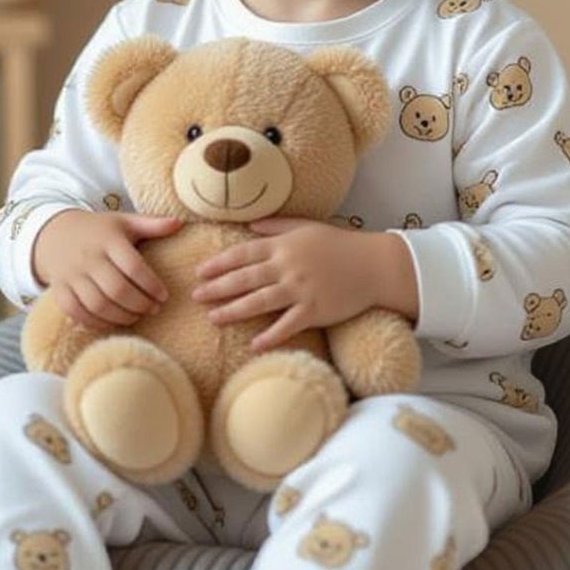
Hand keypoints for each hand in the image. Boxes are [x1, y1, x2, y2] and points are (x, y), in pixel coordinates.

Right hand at [31, 209, 183, 330]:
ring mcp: (71, 275)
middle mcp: (88, 257)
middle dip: (140, 304)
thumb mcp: (123, 222)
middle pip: (117, 289)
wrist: (54, 233)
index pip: (133, 266)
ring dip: (122, 316)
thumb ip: (151, 224)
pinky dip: (97, 322)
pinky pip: (78, 312)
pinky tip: (114, 322)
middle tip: (154, 309)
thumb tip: (180, 223)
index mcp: (108, 239)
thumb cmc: (99, 230)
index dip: (151, 285)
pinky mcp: (59, 290)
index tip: (164, 296)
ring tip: (137, 316)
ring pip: (98, 305)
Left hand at [192, 218, 416, 353]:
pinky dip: (270, 336)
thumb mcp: (307, 227)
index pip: (243, 254)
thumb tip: (249, 224)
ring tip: (213, 319)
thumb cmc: (341, 244)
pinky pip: (287, 326)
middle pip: (244, 279)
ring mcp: (301, 290)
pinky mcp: (315, 310)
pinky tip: (253, 345)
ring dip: (233, 311)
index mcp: (284, 246)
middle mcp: (288, 267)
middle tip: (195, 297)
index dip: (219, 263)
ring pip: (259, 302)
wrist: (374, 265)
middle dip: (217, 288)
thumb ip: (277, 225)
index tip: (199, 272)